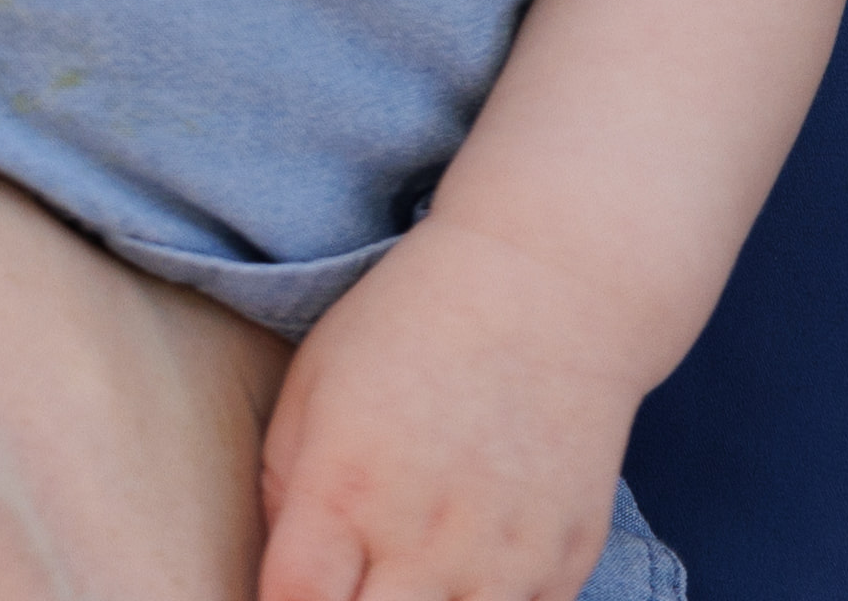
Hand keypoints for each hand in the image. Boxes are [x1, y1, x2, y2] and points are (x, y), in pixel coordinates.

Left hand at [259, 215, 648, 600]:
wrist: (551, 278)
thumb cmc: (412, 321)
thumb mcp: (313, 384)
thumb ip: (281, 493)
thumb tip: (282, 582)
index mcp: (345, 490)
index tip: (298, 594)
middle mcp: (424, 537)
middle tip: (353, 583)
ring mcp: (504, 556)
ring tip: (411, 581)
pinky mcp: (566, 558)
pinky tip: (472, 573)